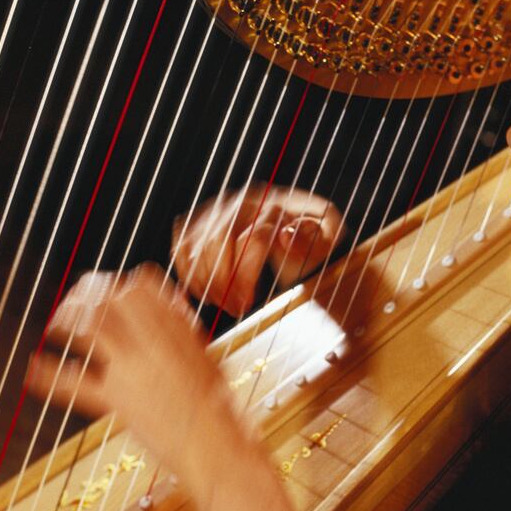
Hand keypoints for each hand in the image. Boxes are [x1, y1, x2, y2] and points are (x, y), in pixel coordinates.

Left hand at [26, 265, 297, 510]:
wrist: (217, 448)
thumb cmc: (221, 410)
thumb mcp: (207, 358)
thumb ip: (182, 334)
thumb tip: (171, 313)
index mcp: (177, 329)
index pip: (140, 285)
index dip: (122, 283)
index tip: (112, 289)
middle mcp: (152, 341)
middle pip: (109, 298)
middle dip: (87, 294)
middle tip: (75, 301)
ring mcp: (132, 369)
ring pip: (91, 327)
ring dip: (67, 321)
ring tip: (55, 326)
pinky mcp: (116, 401)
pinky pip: (75, 384)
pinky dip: (49, 375)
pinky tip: (33, 369)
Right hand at [172, 184, 344, 316]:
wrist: (303, 230)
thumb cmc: (316, 240)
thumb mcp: (327, 240)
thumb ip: (312, 238)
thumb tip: (285, 234)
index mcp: (276, 204)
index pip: (253, 238)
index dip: (247, 275)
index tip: (249, 302)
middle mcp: (245, 201)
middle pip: (219, 240)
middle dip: (224, 282)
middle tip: (235, 309)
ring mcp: (221, 208)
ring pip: (197, 244)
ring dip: (207, 281)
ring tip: (225, 303)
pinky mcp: (204, 219)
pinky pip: (182, 244)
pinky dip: (187, 271)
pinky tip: (202, 291)